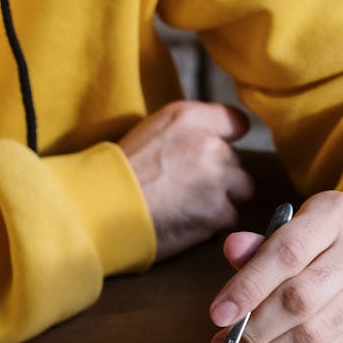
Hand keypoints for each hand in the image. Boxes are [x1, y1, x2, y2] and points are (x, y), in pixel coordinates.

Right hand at [120, 101, 254, 260]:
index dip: (228, 140)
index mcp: (191, 118)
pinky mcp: (216, 214)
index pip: (236, 122)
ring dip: (221, 201)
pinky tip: (186, 222)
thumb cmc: (121, 172)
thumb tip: (220, 136)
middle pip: (237, 163)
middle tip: (189, 189)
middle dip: (220, 177)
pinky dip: (211, 224)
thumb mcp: (152, 130)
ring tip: (189, 207)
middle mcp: (210, 145)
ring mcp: (217, 181)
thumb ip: (189, 128)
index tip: (216, 154)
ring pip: (239, 191)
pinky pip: (228, 218)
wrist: (103, 207)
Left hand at [209, 191, 342, 342]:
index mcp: (334, 216)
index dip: (248, 286)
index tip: (217, 315)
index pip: (288, 252)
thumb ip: (262, 246)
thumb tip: (232, 248)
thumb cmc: (327, 251)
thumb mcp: (298, 231)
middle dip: (251, 331)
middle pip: (298, 300)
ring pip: (310, 337)